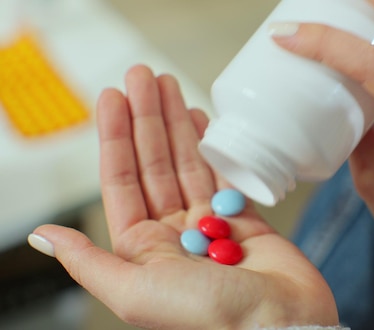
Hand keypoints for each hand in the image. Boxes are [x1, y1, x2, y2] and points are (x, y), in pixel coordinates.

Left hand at [31, 65, 336, 328]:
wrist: (280, 327)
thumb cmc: (210, 317)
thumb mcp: (134, 292)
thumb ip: (88, 261)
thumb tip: (44, 237)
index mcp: (142, 252)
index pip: (122, 181)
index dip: (115, 137)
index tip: (113, 97)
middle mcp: (173, 236)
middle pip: (154, 165)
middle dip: (148, 119)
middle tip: (144, 77)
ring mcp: (210, 226)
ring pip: (188, 164)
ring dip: (178, 124)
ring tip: (170, 86)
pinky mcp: (246, 221)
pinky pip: (225, 175)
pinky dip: (214, 147)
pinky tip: (203, 121)